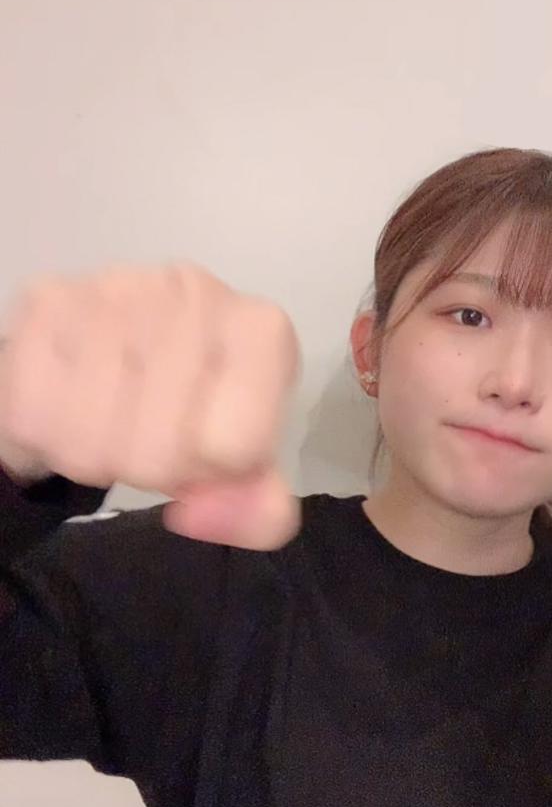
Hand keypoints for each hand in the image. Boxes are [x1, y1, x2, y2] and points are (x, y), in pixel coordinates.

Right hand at [0, 263, 301, 550]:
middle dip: (155, 471)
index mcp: (261, 331)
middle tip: (156, 441)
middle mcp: (197, 294)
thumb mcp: (247, 464)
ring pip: (92, 444)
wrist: (120, 355)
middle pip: (162, 454)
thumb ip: (255, 509)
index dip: (216, 475)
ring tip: (116, 424)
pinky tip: (73, 405)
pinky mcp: (50, 299)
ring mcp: (119, 289)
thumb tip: (200, 516)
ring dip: (98, 457)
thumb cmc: (199, 409)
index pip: (236, 448)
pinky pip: (34, 418)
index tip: (212, 454)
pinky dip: (47, 436)